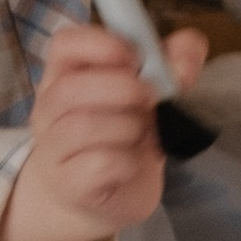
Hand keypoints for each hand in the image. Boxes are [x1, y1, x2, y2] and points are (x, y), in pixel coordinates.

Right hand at [0, 15, 207, 240]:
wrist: (101, 198)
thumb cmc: (120, 139)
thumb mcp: (147, 98)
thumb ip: (171, 66)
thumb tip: (191, 42)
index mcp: (65, 75)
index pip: (65, 44)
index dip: (101, 44)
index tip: (135, 58)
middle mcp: (49, 108)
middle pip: (70, 88)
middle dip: (122, 89)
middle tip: (150, 99)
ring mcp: (53, 147)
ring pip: (84, 126)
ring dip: (129, 127)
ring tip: (142, 135)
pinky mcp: (68, 182)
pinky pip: (100, 163)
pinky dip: (128, 161)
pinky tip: (132, 164)